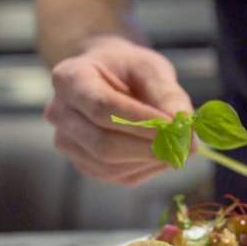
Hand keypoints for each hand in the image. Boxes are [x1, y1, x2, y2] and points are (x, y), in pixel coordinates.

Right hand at [45, 36, 192, 184]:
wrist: (111, 79)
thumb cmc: (131, 70)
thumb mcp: (153, 69)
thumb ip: (170, 97)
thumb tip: (185, 134)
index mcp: (69, 78)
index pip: (102, 108)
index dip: (141, 122)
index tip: (175, 127)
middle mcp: (60, 113)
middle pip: (104, 144)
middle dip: (149, 148)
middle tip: (186, 145)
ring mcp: (68, 143)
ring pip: (111, 166)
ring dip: (152, 160)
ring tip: (178, 145)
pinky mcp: (85, 165)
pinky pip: (119, 176)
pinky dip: (148, 168)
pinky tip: (162, 153)